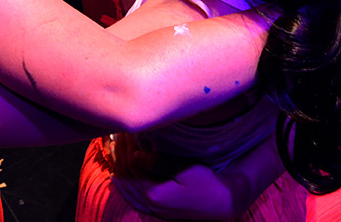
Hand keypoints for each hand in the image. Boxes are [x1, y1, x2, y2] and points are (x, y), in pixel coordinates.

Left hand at [110, 133, 235, 218]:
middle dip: (120, 154)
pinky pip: (132, 199)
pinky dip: (122, 186)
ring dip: (119, 167)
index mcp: (155, 193)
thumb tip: (135, 155)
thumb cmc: (208, 183)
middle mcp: (150, 203)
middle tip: (119, 135)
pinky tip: (117, 178)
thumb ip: (159, 163)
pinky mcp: (158, 210)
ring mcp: (154, 209)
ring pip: (126, 187)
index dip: (126, 146)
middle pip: (126, 176)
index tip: (126, 130)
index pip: (131, 166)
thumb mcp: (187, 170)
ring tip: (116, 148)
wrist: (224, 203)